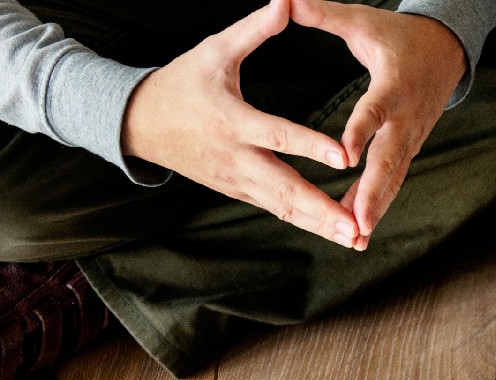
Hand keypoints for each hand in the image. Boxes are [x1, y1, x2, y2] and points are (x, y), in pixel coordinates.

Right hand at [121, 0, 358, 246]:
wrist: (139, 123)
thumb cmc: (181, 83)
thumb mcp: (214, 50)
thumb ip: (254, 29)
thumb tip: (285, 0)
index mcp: (233, 121)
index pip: (279, 135)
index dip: (311, 146)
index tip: (344, 157)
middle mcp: (237, 158)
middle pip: (285, 190)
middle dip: (322, 210)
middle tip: (356, 226)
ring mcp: (237, 181)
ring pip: (284, 208)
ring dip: (320, 225)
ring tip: (356, 239)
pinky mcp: (238, 191)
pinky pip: (277, 210)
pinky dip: (305, 223)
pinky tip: (334, 233)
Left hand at [291, 0, 465, 246]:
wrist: (443, 53)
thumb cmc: (395, 36)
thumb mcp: (362, 20)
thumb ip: (322, 13)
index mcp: (392, 85)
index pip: (375, 111)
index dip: (362, 133)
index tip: (346, 156)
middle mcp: (404, 118)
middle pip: (389, 160)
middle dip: (374, 192)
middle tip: (358, 221)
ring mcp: (410, 138)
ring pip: (392, 178)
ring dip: (375, 208)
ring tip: (357, 237)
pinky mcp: (408, 150)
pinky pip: (392, 181)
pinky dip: (377, 205)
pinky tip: (358, 231)